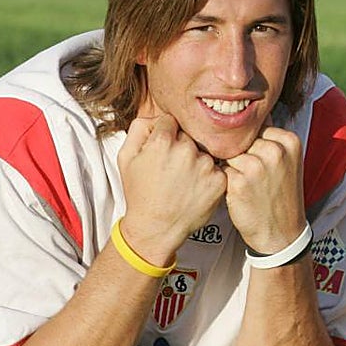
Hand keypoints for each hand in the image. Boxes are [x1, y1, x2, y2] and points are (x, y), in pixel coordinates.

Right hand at [117, 115, 226, 264]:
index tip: (163, 150)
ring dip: (196, 162)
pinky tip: (195, 188)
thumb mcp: (126, 158)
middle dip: (182, 147)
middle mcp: (186, 150)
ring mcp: (205, 165)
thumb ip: (139, 129)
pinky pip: (216, 168)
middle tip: (172, 169)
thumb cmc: (140, 193)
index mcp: (162, 141)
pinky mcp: (219, 180)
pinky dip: (208, 176)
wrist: (156, 228)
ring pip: (203, 152)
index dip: (165, 135)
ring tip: (183, 181)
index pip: (170, 121)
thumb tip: (155, 117)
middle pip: (189, 136)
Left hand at [224, 126, 306, 254]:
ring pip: (229, 153)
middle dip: (241, 153)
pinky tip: (239, 192)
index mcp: (289, 141)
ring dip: (231, 166)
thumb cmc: (280, 195)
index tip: (259, 160)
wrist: (282, 232)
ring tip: (247, 184)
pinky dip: (225, 180)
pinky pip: (221, 170)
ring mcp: (256, 166)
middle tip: (253, 175)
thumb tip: (244, 117)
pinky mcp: (238, 182)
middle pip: (242, 139)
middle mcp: (274, 150)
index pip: (258, 126)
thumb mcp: (287, 162)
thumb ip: (270, 139)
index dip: (253, 143)